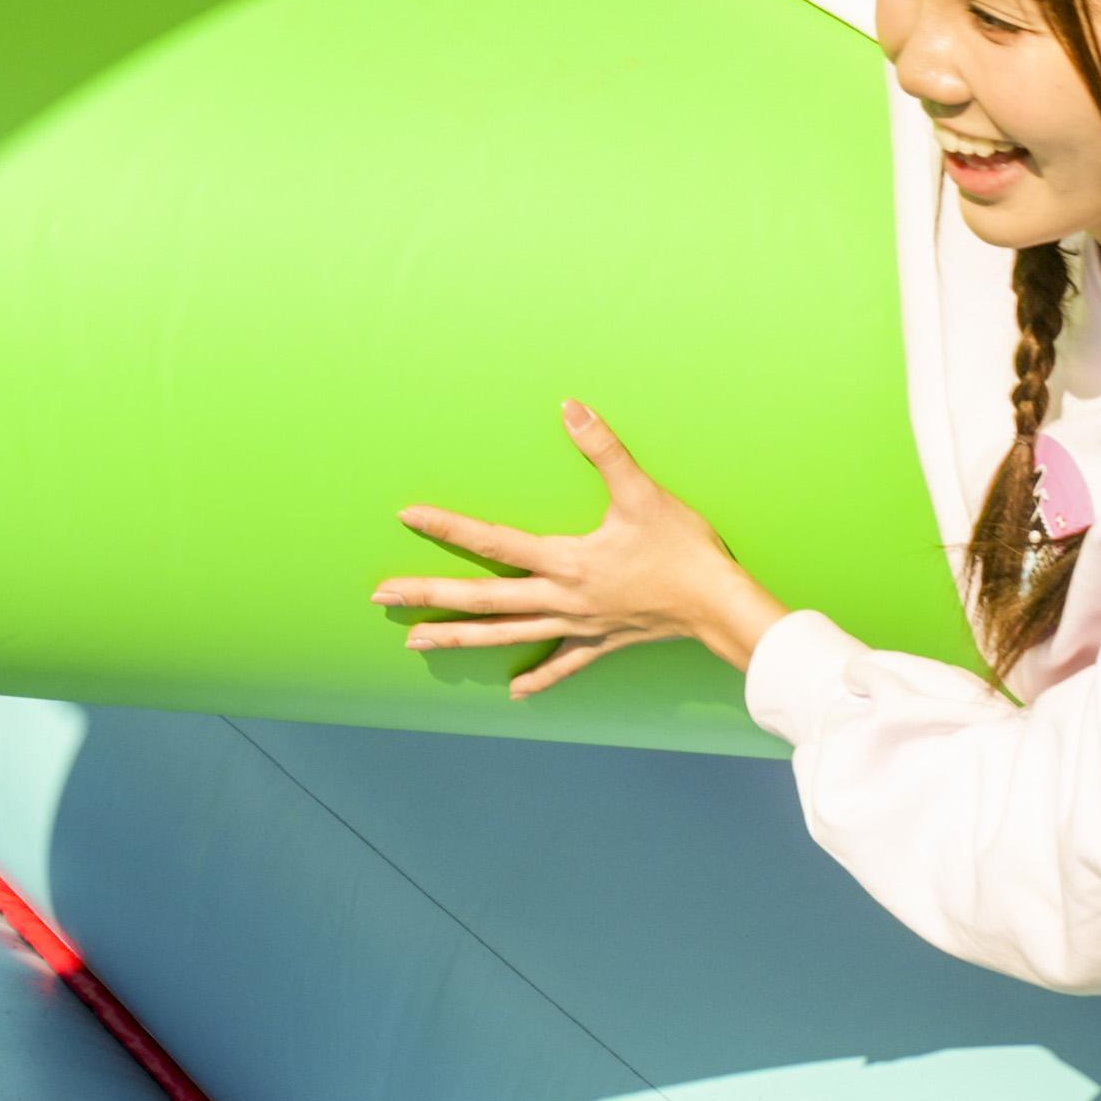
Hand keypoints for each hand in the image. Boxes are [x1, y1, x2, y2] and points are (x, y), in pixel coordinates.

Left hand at [380, 401, 783, 696]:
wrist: (720, 607)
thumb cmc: (683, 549)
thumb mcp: (643, 493)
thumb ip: (604, 449)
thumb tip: (571, 408)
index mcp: (565, 560)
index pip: (493, 542)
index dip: (448, 528)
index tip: (408, 516)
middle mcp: (561, 597)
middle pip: (482, 600)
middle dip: (428, 597)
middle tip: (380, 597)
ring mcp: (578, 624)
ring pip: (506, 636)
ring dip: (459, 639)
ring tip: (415, 643)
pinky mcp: (601, 640)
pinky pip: (562, 663)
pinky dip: (538, 676)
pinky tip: (515, 692)